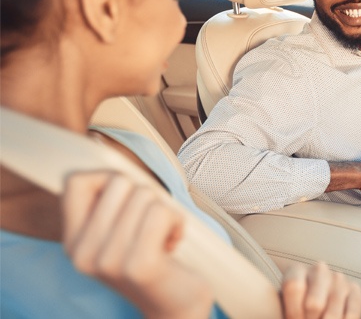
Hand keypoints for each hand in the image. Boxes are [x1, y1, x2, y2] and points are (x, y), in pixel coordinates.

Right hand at [62, 172, 212, 318]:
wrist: (175, 307)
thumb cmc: (154, 259)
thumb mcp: (120, 232)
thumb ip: (111, 202)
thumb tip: (113, 166)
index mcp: (73, 241)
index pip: (75, 181)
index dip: (108, 177)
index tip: (129, 200)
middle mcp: (83, 253)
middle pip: (120, 181)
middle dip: (146, 196)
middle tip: (151, 225)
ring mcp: (109, 261)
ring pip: (145, 195)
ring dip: (165, 212)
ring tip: (161, 238)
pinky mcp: (138, 265)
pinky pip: (162, 212)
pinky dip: (178, 221)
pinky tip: (173, 243)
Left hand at [281, 262, 360, 318]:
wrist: (314, 307)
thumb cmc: (295, 308)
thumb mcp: (285, 305)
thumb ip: (288, 309)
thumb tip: (293, 318)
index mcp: (296, 271)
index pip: (294, 287)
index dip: (293, 312)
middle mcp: (319, 270)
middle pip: (314, 304)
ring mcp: (338, 279)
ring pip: (332, 314)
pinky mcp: (355, 290)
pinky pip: (352, 314)